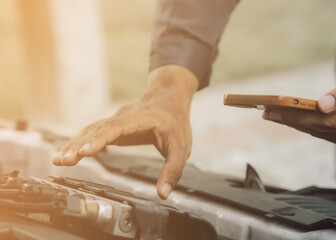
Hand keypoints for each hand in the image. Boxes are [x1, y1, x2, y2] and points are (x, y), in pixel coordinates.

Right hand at [53, 65, 198, 198]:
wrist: (167, 101)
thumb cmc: (175, 124)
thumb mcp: (181, 147)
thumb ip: (173, 170)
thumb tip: (163, 193)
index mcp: (142, 119)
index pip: (118, 127)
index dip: (101, 138)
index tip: (86, 150)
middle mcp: (124, 117)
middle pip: (98, 128)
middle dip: (80, 144)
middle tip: (64, 160)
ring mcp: (116, 120)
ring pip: (91, 129)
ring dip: (75, 144)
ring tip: (60, 161)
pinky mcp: (111, 126)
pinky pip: (92, 132)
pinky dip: (79, 143)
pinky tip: (68, 155)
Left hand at [263, 59, 335, 152]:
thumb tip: (321, 105)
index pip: (325, 123)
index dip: (297, 117)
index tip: (274, 110)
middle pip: (321, 130)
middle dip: (292, 120)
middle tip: (267, 111)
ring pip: (323, 132)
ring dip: (298, 123)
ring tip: (274, 113)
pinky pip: (329, 131)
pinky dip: (310, 123)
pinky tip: (295, 117)